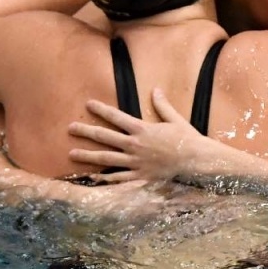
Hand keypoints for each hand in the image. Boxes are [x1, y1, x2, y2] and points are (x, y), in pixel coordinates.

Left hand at [67, 88, 226, 182]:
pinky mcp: (140, 177)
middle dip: (86, 131)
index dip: (101, 110)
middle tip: (70, 128)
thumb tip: (156, 90)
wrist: (197, 162)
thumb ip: (162, 105)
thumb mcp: (175, 119)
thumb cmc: (188, 139)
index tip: (88, 104)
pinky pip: (118, 178)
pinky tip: (92, 178)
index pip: (116, 117)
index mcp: (142, 129)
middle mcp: (135, 145)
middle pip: (104, 137)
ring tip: (71, 154)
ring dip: (87, 155)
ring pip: (106, 159)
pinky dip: (105, 178)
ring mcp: (135, 163)